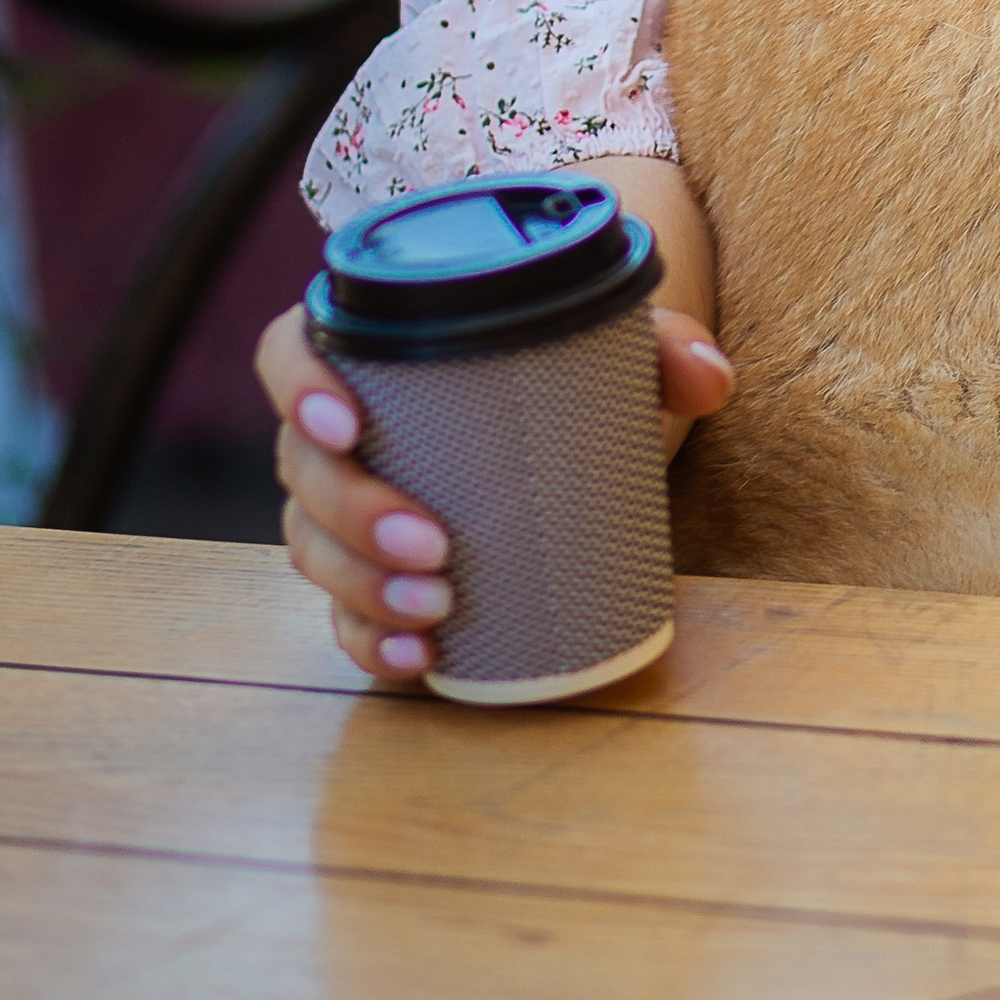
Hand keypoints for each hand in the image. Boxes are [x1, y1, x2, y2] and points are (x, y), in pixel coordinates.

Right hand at [257, 152, 732, 684]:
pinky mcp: (377, 566)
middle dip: (355, 515)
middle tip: (434, 545)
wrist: (580, 405)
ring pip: (314, 545)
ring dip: (360, 586)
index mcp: (371, 344)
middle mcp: (342, 424)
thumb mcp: (612, 339)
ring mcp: (350, 501)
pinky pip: (344, 610)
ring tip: (433, 610)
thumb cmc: (572, 358)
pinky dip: (367, 640)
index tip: (348, 424)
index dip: (297, 386)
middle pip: (303, 469)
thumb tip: (711, 378)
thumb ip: (663, 345)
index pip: (288, 351)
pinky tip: (412, 660)